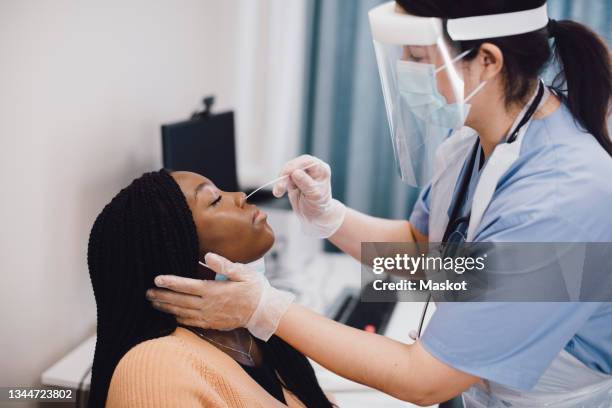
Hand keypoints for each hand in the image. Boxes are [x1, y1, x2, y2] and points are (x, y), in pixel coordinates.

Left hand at [146, 252, 294, 339]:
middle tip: (147, 292)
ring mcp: (209, 317)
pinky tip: (169, 315)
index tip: (156, 279)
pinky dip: (177, 319)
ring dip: (166, 308)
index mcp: (214, 291)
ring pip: (181, 313)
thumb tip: (208, 256)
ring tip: (153, 303)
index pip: (187, 286)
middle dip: (162, 296)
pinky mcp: (211, 324)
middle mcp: (208, 305)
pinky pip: (190, 322)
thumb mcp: (243, 272)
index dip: (170, 282)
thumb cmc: (254, 289)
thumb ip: (224, 265)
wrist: (264, 311)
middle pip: (179, 301)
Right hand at [272, 154, 345, 237]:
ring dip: (281, 181)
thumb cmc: (319, 206)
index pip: (307, 162)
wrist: (315, 216)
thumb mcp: (315, 195)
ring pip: (287, 171)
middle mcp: (311, 168)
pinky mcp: (293, 179)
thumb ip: (306, 183)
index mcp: (321, 169)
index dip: (295, 165)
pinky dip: (280, 185)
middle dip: (285, 174)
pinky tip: (278, 193)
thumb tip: (295, 173)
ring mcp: (301, 173)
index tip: (287, 173)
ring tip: (278, 192)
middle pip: (295, 164)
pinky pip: (283, 178)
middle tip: (280, 186)